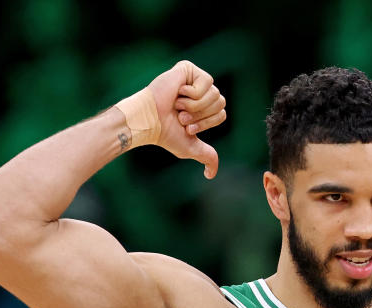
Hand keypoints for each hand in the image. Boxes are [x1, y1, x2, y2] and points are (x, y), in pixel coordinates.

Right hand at [146, 60, 226, 176]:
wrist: (149, 121)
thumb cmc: (165, 134)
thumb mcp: (190, 147)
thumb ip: (206, 157)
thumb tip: (211, 174)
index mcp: (203, 106)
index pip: (222, 113)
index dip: (206, 123)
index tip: (187, 127)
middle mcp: (200, 90)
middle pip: (220, 102)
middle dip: (201, 115)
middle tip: (181, 117)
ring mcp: (193, 78)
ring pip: (215, 94)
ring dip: (195, 106)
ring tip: (178, 107)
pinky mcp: (187, 68)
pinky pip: (207, 82)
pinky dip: (193, 94)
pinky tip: (178, 93)